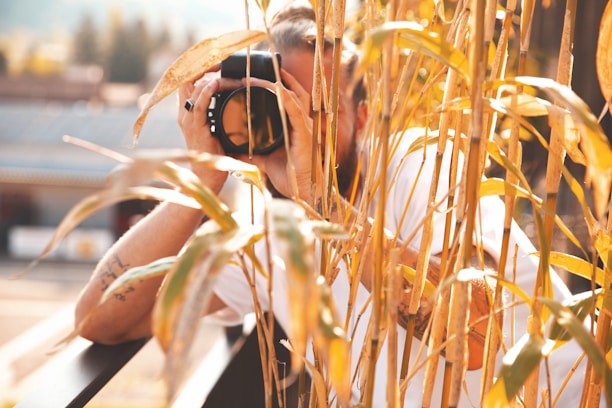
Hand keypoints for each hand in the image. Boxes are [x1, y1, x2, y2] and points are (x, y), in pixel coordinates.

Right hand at [177, 69, 240, 193]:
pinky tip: (216, 84)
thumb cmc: (215, 155)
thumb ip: (222, 114)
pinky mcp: (195, 129)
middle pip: (188, 78)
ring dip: (215, 78)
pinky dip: (207, 93)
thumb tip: (239, 99)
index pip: (190, 80)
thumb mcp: (218, 129)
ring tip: (231, 75)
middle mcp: (185, 113)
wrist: (207, 178)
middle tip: (225, 61)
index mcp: (189, 111)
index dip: (202, 67)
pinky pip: (198, 106)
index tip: (220, 61)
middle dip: (206, 66)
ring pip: (196, 88)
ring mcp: (188, 120)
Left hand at [236, 69, 315, 201]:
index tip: (251, 78)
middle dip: (273, 77)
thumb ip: (254, 153)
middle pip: (290, 89)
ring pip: (291, 94)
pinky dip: (284, 96)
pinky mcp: (306, 132)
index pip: (285, 97)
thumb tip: (235, 152)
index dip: (272, 84)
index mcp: (295, 125)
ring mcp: (305, 125)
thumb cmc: (292, 177)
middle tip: (252, 68)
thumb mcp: (267, 160)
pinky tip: (274, 86)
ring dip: (271, 83)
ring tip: (251, 77)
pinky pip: (295, 108)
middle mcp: (302, 121)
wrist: (304, 192)